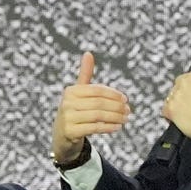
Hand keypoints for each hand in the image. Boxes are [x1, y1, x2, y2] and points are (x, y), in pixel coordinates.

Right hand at [53, 51, 131, 167]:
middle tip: (128, 111)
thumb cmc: (74, 111)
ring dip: (115, 117)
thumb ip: (85, 75)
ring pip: (98, 116)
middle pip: (99, 103)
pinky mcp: (70, 132)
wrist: (62, 136)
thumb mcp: (79, 93)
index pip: (97, 90)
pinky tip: (118, 127)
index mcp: (71, 91)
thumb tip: (88, 53)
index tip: (125, 99)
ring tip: (126, 119)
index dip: (113, 94)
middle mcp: (67, 103)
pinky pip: (94, 128)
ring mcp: (67, 118)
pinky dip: (108, 127)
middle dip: (116, 107)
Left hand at [162, 55, 190, 154]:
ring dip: (178, 106)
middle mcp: (182, 84)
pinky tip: (183, 118)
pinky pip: (165, 111)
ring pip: (171, 99)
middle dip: (184, 97)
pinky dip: (171, 115)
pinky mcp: (170, 110)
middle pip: (176, 89)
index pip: (185, 80)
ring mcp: (174, 97)